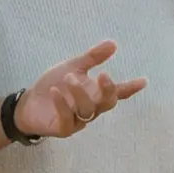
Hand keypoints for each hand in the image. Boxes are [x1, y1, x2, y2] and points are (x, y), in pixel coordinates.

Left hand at [14, 41, 146, 140]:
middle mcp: (91, 108)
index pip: (117, 92)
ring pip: (88, 110)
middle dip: (108, 90)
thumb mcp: (73, 67)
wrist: (29, 103)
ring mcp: (78, 121)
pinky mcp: (63, 129)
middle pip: (107, 103)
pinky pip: (67, 119)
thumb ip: (92, 58)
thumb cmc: (54, 85)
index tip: (143, 80)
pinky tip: (56, 92)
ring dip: (80, 93)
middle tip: (103, 75)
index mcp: (95, 94)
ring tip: (69, 78)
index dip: (130, 88)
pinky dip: (62, 105)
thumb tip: (113, 43)